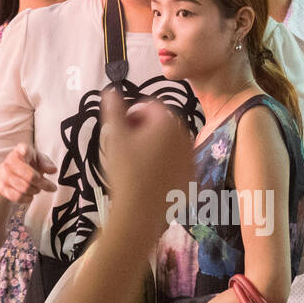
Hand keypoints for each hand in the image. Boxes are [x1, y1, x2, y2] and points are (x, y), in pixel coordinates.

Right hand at [0, 142, 56, 204]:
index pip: (22, 149)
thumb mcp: (39, 160)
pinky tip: (30, 195)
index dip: (24, 150)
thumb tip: (53, 170)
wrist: (11, 173)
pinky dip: (28, 198)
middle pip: (30, 176)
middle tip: (48, 185)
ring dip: (35, 190)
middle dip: (42, 183)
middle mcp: (10, 161)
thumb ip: (46, 163)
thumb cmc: (28, 164)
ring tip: (37, 188)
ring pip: (25, 188)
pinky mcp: (3, 188)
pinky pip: (18, 197)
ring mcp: (4, 175)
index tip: (25, 152)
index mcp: (20, 151)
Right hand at [98, 89, 194, 222]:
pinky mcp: (193, 178)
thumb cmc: (126, 171)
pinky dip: (167, 164)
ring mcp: (192, 158)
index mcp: (167, 122)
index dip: (133, 115)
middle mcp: (185, 136)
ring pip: (172, 143)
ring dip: (156, 146)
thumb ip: (114, 108)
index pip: (150, 106)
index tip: (122, 130)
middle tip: (128, 145)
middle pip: (163, 123)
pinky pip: (179, 163)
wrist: (140, 212)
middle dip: (146, 129)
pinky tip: (151, 177)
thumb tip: (110, 89)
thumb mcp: (115, 136)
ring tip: (138, 162)